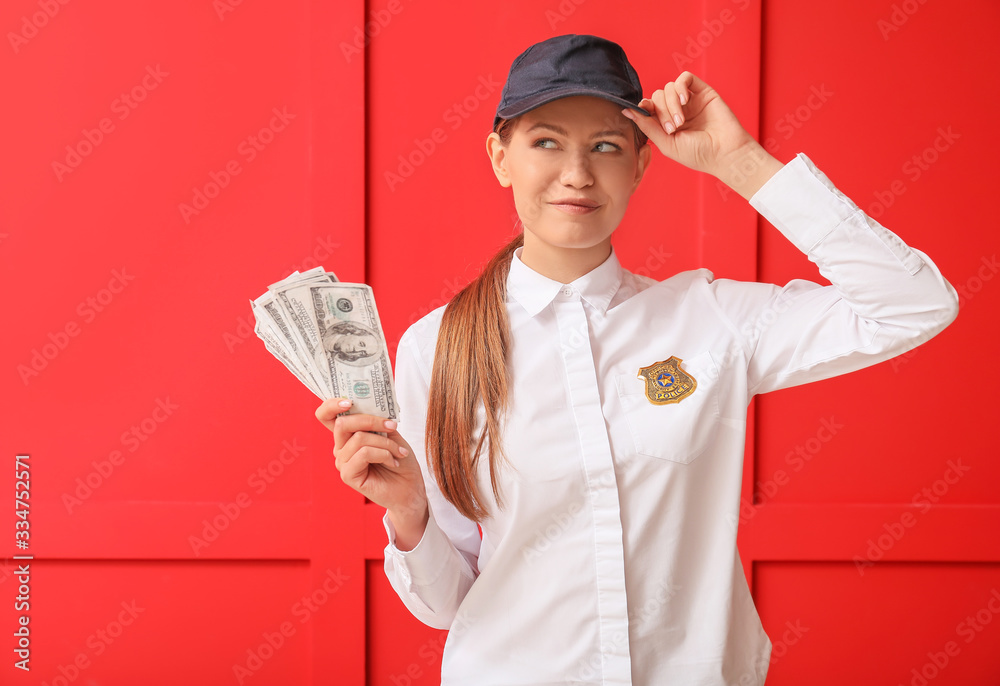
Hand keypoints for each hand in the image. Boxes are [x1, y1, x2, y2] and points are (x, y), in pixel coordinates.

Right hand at [315, 398, 427, 521]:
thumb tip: (369, 404)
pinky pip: (364, 454)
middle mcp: (341, 447)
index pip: (326, 415)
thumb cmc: (400, 459)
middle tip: (392, 425)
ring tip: (399, 452)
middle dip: (371, 420)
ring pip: (359, 438)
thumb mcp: (390, 433)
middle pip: (343, 423)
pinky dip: (384, 454)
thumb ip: (376, 420)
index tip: (350, 400)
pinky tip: (393, 462)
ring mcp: (342, 462)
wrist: (410, 488)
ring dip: (385, 442)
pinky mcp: (348, 475)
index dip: (331, 404)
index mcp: (348, 435)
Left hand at [623, 71, 782, 198]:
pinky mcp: (702, 91)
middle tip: (673, 128)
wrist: (725, 152)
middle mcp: (677, 110)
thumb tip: (626, 111)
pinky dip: (680, 87)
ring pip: (668, 88)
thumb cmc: (697, 154)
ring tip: (681, 121)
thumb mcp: (666, 144)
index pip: (648, 107)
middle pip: (657, 96)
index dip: (643, 107)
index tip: (643, 113)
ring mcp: (690, 100)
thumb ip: (647, 126)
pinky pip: (684, 78)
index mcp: (666, 124)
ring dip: (671, 104)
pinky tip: (685, 101)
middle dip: (661, 112)